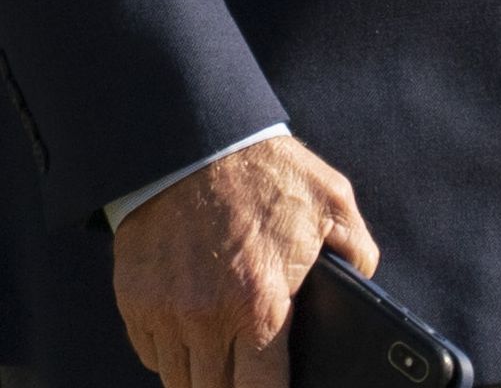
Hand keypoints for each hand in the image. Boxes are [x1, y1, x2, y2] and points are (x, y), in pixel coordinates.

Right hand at [111, 132, 377, 387]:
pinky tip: (194, 330)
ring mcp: (164, 312)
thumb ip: (358, 256)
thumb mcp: (332, 204)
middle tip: (252, 372)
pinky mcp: (134, 299)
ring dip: (204, 376)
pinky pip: (152, 353)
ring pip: (179, 382)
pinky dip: (172, 351)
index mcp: (259, 305)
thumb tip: (367, 295)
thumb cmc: (266, 172)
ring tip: (225, 354)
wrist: (192, 137)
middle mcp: (205, 319)